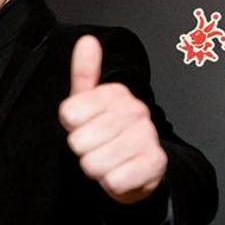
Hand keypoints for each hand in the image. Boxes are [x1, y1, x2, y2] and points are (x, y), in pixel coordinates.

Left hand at [58, 35, 166, 203]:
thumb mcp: (88, 103)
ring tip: (107, 160)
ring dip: (96, 168)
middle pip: (79, 141)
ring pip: (93, 163)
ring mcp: (148, 137)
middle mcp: (135, 111)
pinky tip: (120, 173)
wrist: (137, 168)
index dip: (71, 127)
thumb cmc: (106, 133)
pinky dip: (112, 183)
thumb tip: (87, 40)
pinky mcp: (155, 164)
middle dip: (82, 151)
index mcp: (115, 93)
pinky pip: (113, 181)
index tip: (84, 126)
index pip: (68, 114)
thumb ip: (84, 73)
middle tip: (96, 148)